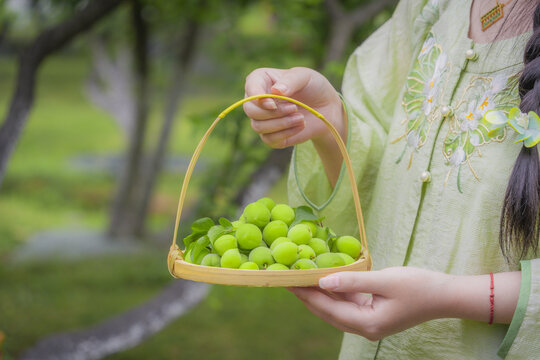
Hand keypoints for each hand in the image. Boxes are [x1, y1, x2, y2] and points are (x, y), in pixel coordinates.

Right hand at [243, 67, 344, 148]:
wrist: (326, 107)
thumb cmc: (313, 87)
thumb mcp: (305, 76)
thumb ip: (290, 80)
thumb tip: (275, 91)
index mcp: (261, 80)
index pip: (250, 88)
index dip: (257, 98)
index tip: (273, 104)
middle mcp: (257, 100)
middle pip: (250, 110)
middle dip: (273, 112)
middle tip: (295, 108)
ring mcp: (262, 119)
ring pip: (258, 126)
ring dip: (281, 124)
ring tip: (301, 117)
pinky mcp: (270, 135)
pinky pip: (269, 140)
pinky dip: (286, 134)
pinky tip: (300, 126)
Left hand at [288, 267, 451, 340]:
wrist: (445, 295)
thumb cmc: (418, 286)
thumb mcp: (385, 280)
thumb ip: (353, 281)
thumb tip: (323, 280)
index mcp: (367, 323)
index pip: (327, 309)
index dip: (306, 294)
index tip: (287, 280)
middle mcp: (365, 328)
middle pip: (327, 311)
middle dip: (307, 295)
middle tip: (287, 277)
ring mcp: (369, 322)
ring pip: (335, 308)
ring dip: (319, 293)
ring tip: (300, 276)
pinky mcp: (373, 313)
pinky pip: (347, 304)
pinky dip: (334, 292)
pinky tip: (324, 278)